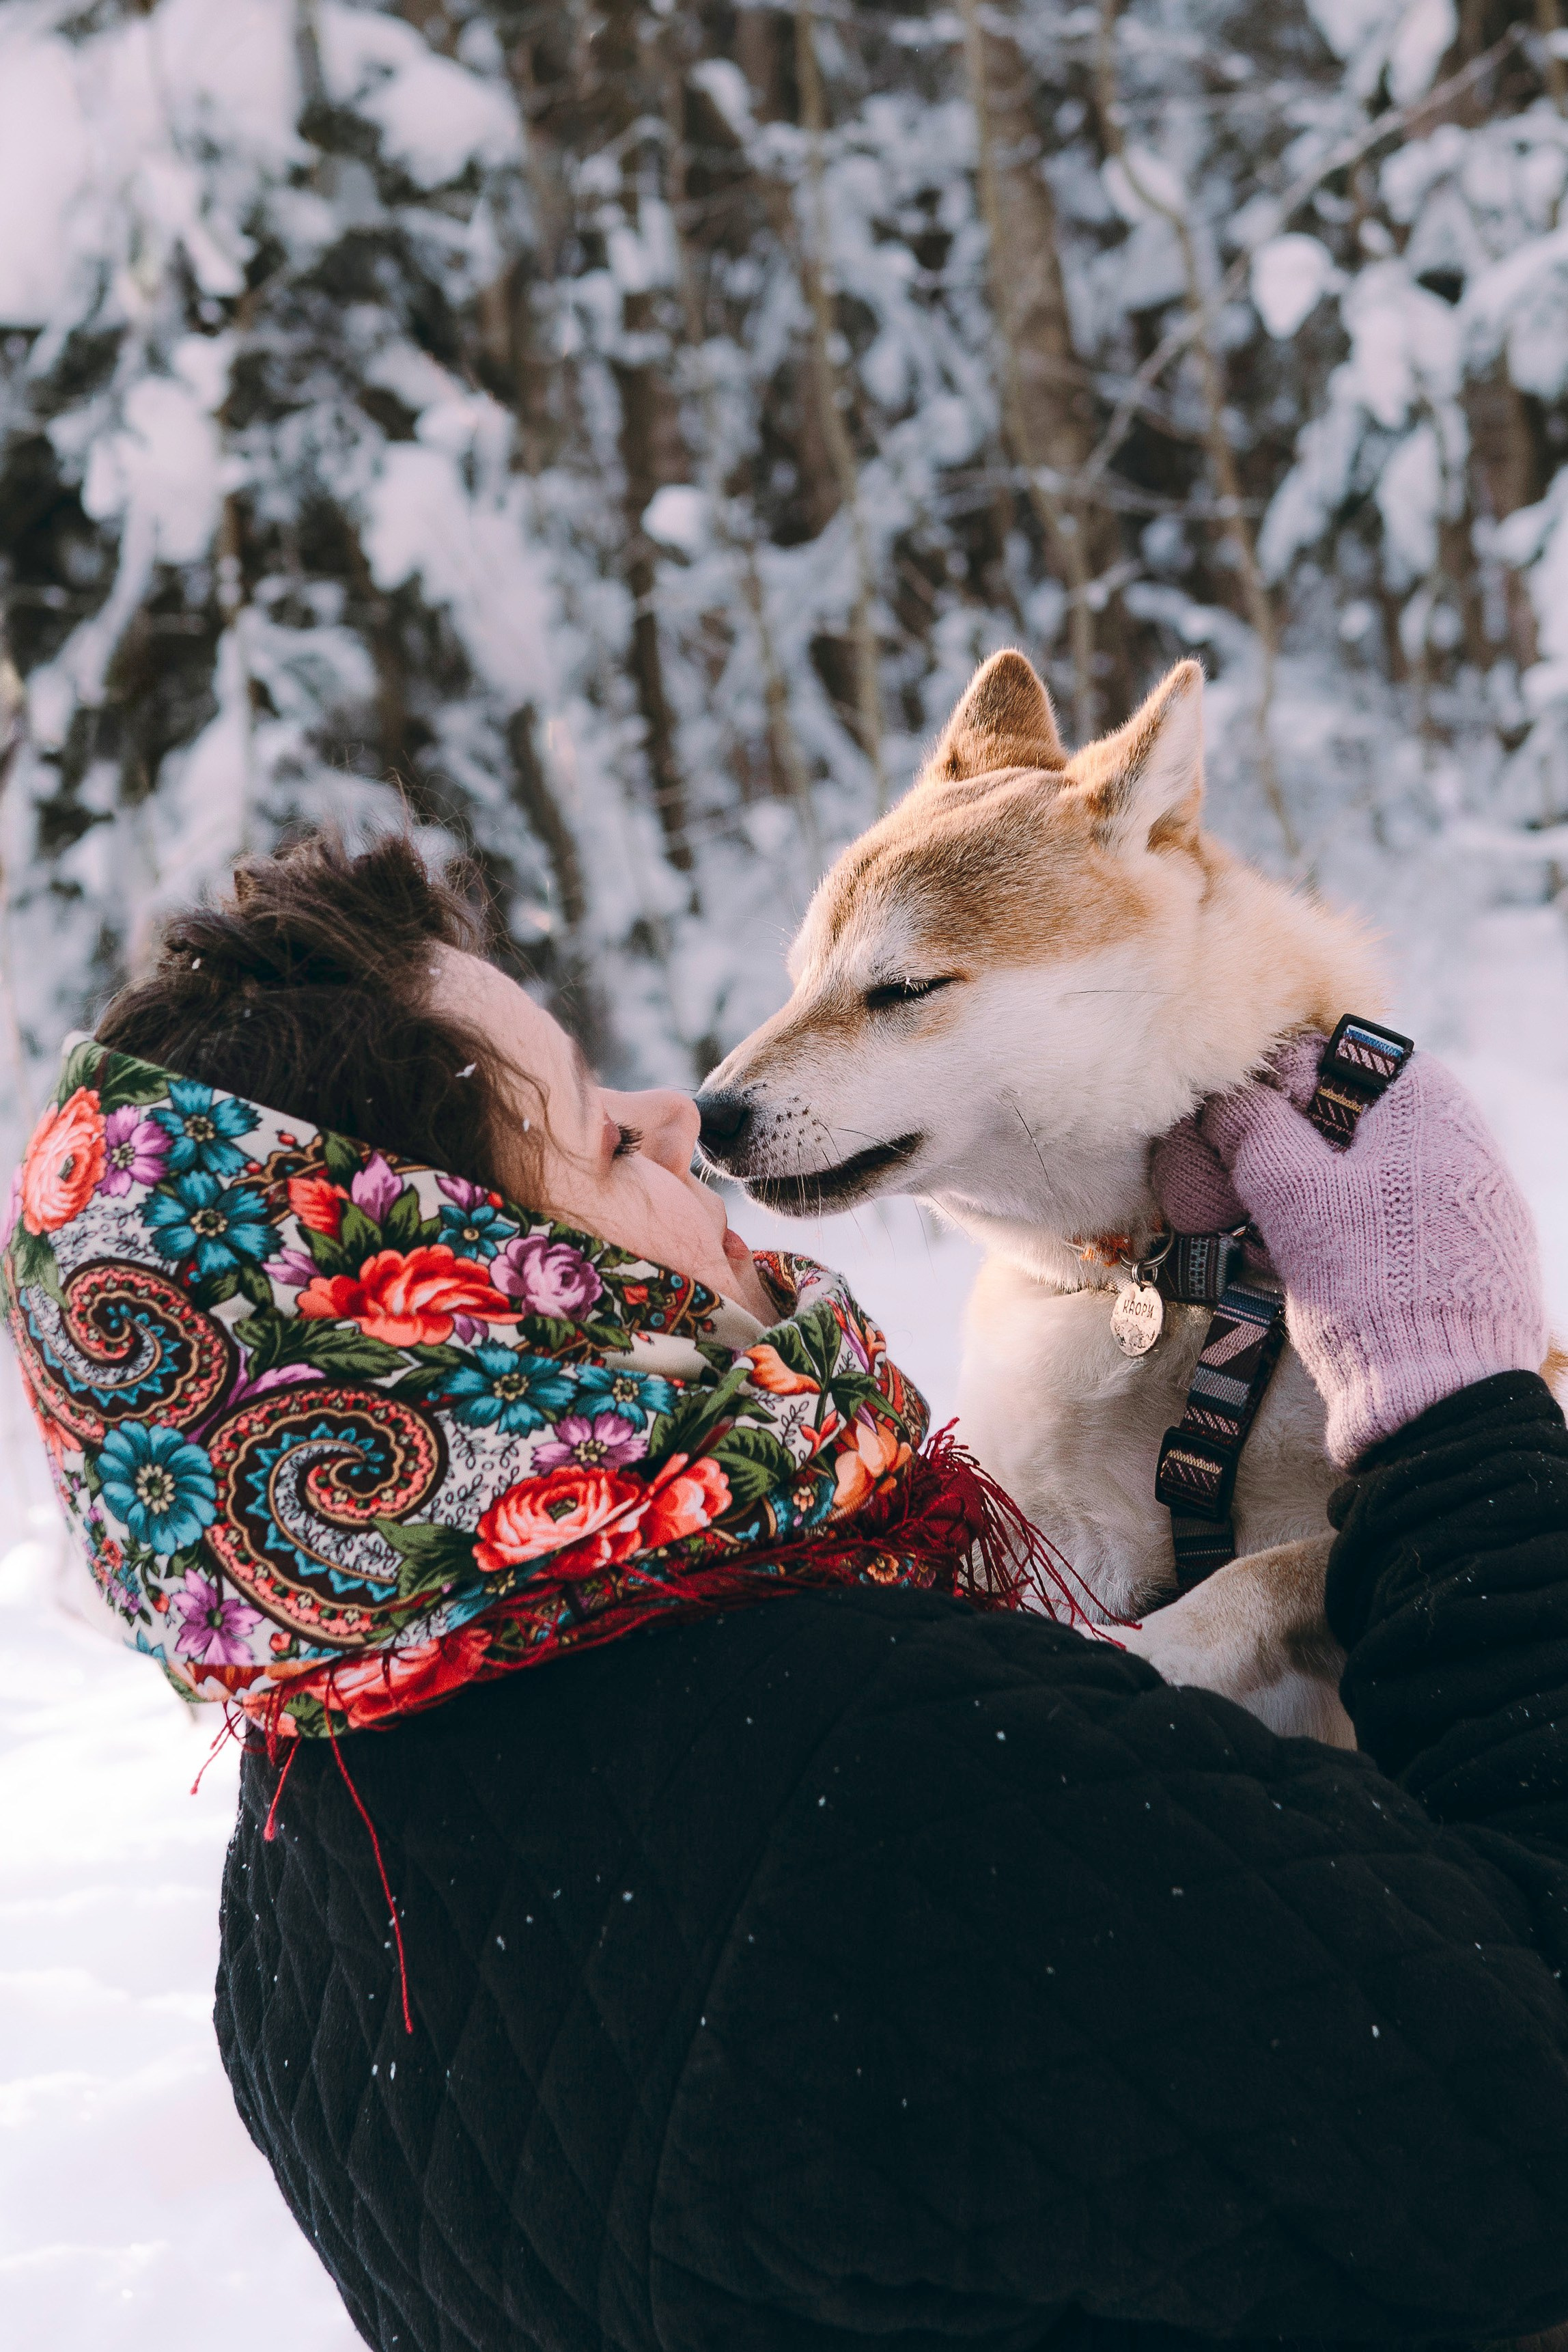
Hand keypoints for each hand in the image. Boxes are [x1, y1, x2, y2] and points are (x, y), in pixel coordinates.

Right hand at [1153, 1036, 1545, 1464]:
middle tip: (1235, 1184)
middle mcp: (1462, 1140)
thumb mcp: (1292, 1193)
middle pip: (1349, 1120)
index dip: (1269, 1085)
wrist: (1444, 1394)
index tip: (1226, 1125)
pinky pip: (1390, 1222)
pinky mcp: (1467, 1257)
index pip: (1332, 1058)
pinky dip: (1343, 1233)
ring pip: (1366, 1175)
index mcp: (1428, 1102)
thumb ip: (1252, 1130)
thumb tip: (1225, 1099)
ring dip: (1309, 1196)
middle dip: (1286, 1148)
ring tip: (1262, 1233)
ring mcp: (1471, 1202)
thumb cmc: (1369, 1280)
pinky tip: (1305, 1266)